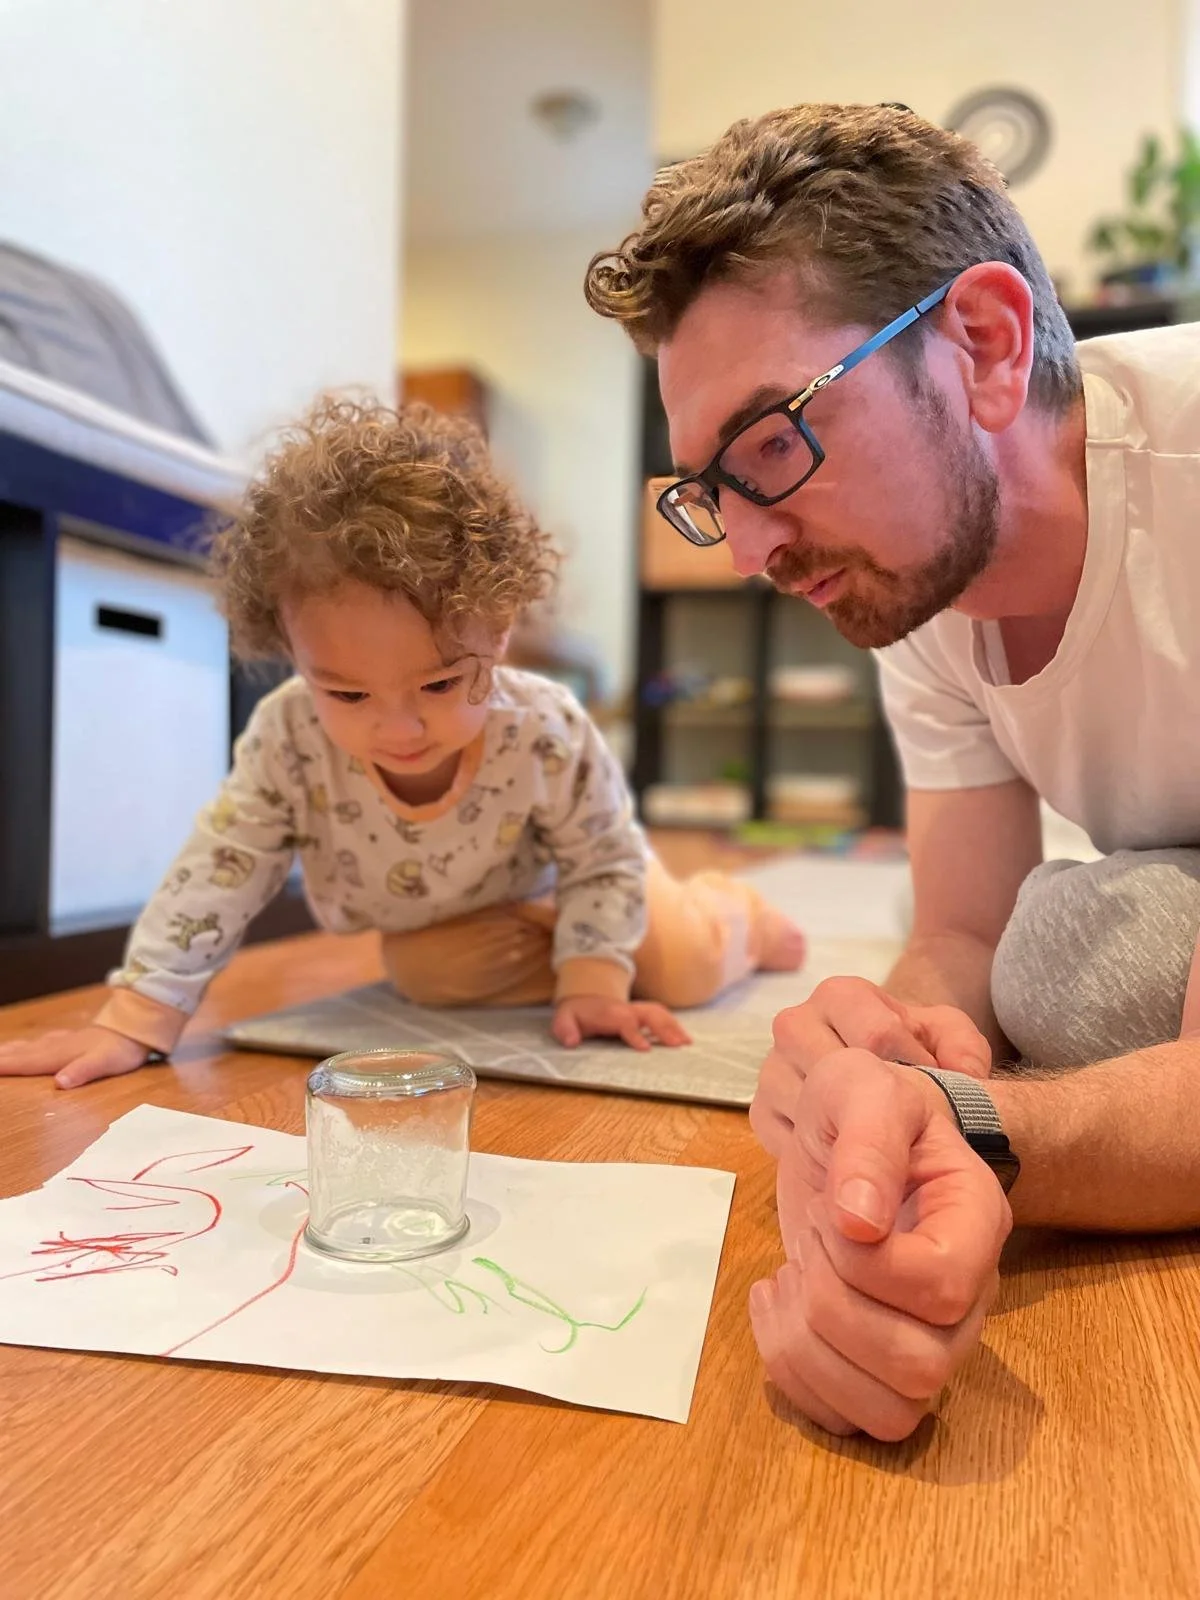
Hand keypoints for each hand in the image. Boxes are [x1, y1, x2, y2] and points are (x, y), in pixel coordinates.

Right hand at [0, 1026, 151, 1088]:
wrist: (139, 1026)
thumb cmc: (122, 1048)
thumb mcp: (104, 1063)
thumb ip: (82, 1072)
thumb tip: (59, 1083)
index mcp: (62, 1055)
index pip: (28, 1063)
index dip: (6, 1066)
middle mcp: (60, 1047)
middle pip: (25, 1053)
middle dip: (4, 1056)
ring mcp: (68, 1041)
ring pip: (34, 1046)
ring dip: (15, 1049)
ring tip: (0, 1051)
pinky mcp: (77, 1039)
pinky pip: (47, 1042)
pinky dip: (34, 1044)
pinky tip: (37, 1043)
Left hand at [551, 995, 691, 1051]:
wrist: (583, 998)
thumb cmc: (575, 1013)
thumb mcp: (563, 1019)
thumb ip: (564, 1029)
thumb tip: (571, 1042)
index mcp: (609, 1013)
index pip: (625, 1022)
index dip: (634, 1034)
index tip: (645, 1049)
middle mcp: (626, 1010)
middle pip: (649, 1014)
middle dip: (664, 1028)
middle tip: (678, 1045)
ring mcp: (636, 1010)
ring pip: (658, 1013)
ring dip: (674, 1026)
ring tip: (687, 1043)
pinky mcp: (642, 1014)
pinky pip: (661, 1015)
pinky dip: (674, 1025)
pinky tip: (684, 1039)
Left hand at [749, 1049, 1010, 1441]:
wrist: (848, 1130)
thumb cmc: (864, 1105)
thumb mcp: (862, 1089)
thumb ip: (868, 1142)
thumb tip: (860, 1222)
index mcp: (976, 1224)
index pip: (942, 1287)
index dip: (867, 1263)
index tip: (833, 1210)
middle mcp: (968, 1297)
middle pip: (919, 1367)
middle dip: (833, 1305)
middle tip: (809, 1242)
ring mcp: (929, 1339)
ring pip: (888, 1413)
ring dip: (809, 1349)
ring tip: (787, 1278)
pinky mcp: (878, 1364)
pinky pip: (847, 1419)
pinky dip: (790, 1371)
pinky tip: (774, 1302)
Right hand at [751, 978, 990, 1158]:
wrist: (875, 1067)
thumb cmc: (913, 1048)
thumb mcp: (949, 1037)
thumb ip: (964, 1047)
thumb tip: (963, 1076)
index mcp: (840, 995)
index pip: (877, 1036)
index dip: (915, 1071)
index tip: (933, 1090)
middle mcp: (794, 1025)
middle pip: (835, 1072)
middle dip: (879, 1104)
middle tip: (909, 1122)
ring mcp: (772, 1069)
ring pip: (808, 1110)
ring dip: (847, 1132)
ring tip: (880, 1139)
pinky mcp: (761, 1111)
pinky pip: (787, 1141)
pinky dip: (821, 1156)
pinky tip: (849, 1153)